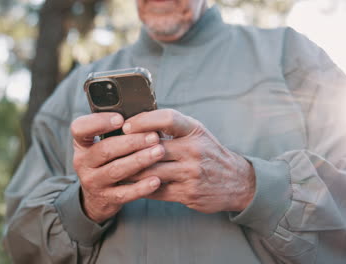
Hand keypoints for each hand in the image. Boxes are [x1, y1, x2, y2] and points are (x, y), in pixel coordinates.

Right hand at [71, 113, 164, 222]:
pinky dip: (141, 187)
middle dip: (132, 142)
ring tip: (159, 152)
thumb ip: (117, 131)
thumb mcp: (102, 143)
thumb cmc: (108, 160)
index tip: (120, 119)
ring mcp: (93, 182)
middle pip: (105, 149)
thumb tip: (144, 115)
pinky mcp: (106, 199)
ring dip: (139, 160)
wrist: (97, 197)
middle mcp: (82, 162)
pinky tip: (156, 180)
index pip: (80, 128)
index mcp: (82, 143)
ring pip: (116, 170)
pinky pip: (125, 193)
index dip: (98, 122)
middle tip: (154, 136)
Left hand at [124, 109, 255, 212]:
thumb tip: (137, 122)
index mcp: (194, 130)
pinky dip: (139, 187)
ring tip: (114, 167)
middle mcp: (194, 150)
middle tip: (110, 150)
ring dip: (130, 170)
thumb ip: (171, 127)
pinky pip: (156, 190)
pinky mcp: (187, 193)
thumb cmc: (209, 152)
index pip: (167, 118)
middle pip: (153, 148)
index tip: (126, 125)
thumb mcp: (196, 133)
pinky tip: (128, 184)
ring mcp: (191, 173)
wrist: (236, 181)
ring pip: (150, 171)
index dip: (143, 120)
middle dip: (129, 149)